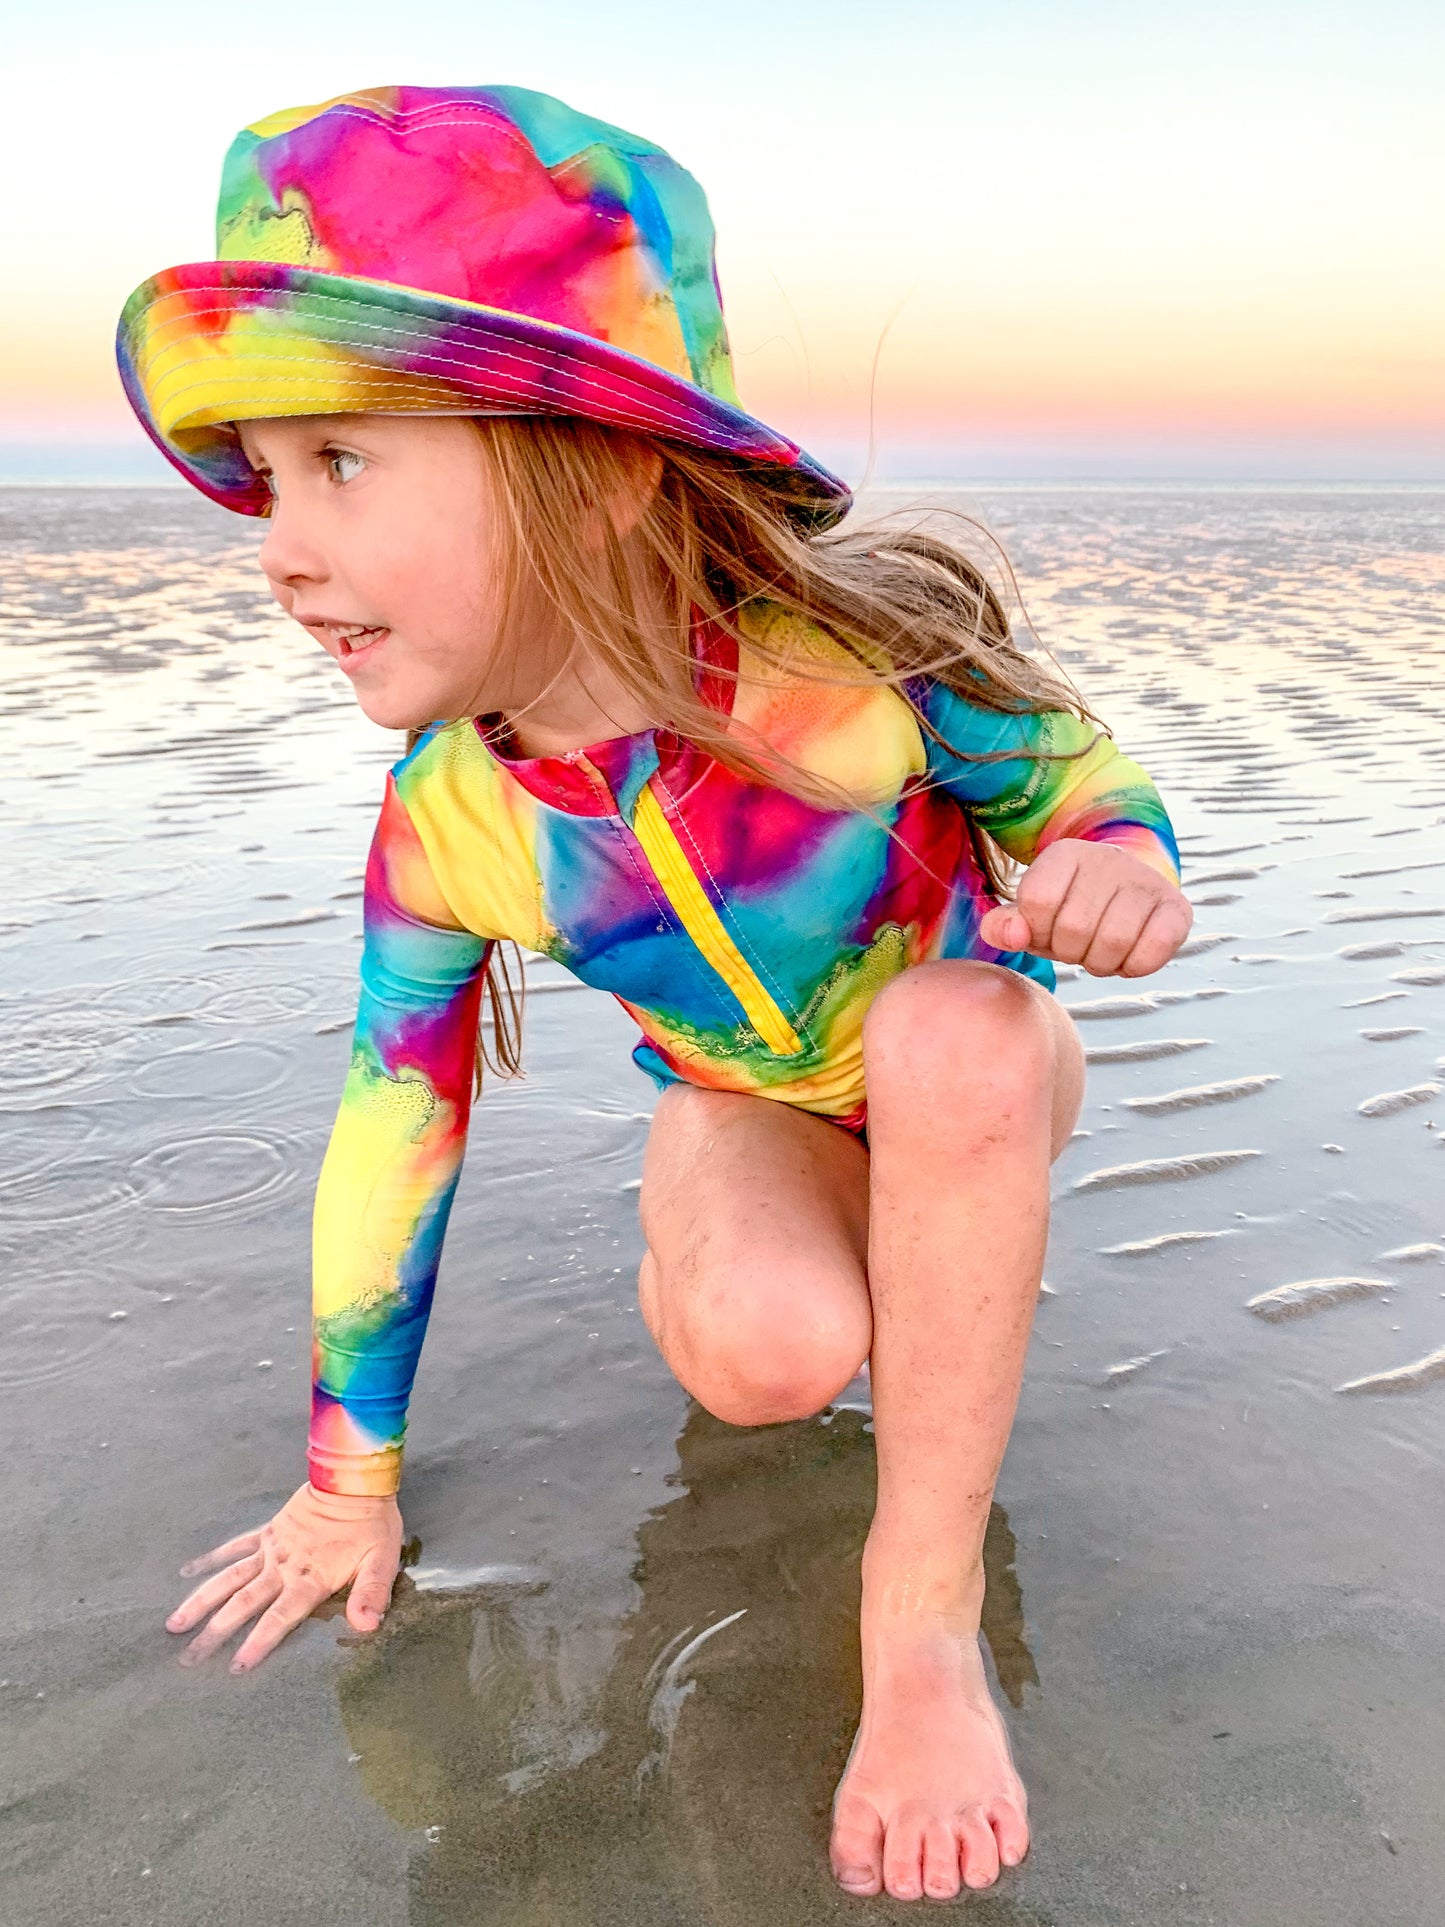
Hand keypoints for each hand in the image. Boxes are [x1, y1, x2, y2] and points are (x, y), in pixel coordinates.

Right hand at [166, 1482, 402, 1672]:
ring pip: (229, 1579)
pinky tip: (186, 1571)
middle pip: (243, 1605)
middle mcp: (282, 1567)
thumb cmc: (371, 1524)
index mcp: (309, 1580)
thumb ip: (371, 1594)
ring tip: (174, 1625)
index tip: (234, 1668)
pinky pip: (234, 1546)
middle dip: (215, 1633)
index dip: (257, 1643)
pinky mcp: (267, 1530)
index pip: (278, 1618)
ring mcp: (270, 1548)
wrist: (354, 1479)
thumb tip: (366, 1627)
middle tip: (187, 1660)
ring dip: (201, 1601)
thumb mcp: (382, 1561)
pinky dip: (211, 1558)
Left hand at [977, 840, 1191, 977]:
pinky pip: (1151, 953)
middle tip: (1076, 945)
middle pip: (1074, 928)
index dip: (1037, 930)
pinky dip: (1133, 968)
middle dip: (1068, 952)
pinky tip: (1127, 957)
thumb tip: (1013, 936)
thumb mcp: (1032, 916)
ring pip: (1113, 942)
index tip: (1048, 928)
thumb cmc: (1069, 909)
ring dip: (1099, 963)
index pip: (1037, 901)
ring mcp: (1146, 881)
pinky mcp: (1176, 908)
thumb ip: (1004, 926)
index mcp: (1066, 854)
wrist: (1126, 894)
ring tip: (1099, 951)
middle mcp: (1109, 859)